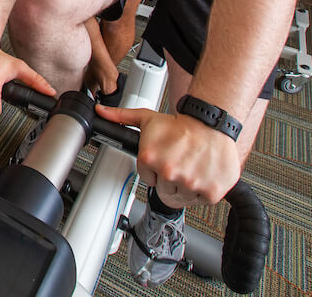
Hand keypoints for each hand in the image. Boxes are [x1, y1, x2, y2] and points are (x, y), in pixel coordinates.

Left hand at [95, 105, 240, 206]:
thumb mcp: (147, 118)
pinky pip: (200, 200)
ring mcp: (190, 183)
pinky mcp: (210, 191)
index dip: (154, 169)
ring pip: (181, 196)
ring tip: (190, 166)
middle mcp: (169, 172)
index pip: (146, 178)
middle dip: (169, 178)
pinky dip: (203, 190)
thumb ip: (122, 118)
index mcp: (150, 158)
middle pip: (163, 189)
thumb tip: (101, 112)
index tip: (163, 159)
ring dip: (185, 185)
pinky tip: (202, 172)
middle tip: (177, 162)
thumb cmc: (181, 124)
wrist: (210, 123)